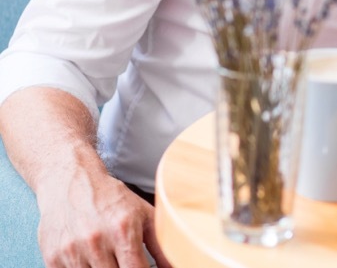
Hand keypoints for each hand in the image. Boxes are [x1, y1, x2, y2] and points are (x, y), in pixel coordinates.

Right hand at [37, 172, 170, 267]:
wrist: (71, 183)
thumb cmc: (112, 200)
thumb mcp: (144, 215)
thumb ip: (161, 244)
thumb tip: (177, 266)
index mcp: (123, 230)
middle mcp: (96, 241)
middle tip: (125, 261)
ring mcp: (71, 252)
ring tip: (110, 259)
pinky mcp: (53, 258)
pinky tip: (91, 261)